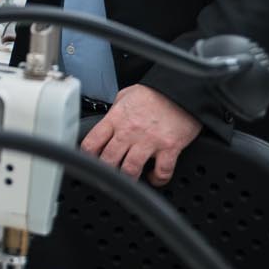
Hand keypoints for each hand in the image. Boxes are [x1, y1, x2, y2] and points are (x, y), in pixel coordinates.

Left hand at [79, 84, 202, 186]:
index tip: (89, 161)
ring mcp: (149, 141)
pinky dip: (158, 179)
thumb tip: (107, 121)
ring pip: (130, 169)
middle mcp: (130, 131)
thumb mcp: (125, 95)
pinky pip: (161, 171)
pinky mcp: (169, 147)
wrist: (181, 89)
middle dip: (105, 170)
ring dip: (128, 178)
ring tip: (128, 180)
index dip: (86, 155)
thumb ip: (114, 111)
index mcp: (116, 119)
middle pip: (108, 160)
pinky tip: (154, 177)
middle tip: (107, 175)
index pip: (91, 142)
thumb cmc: (155, 93)